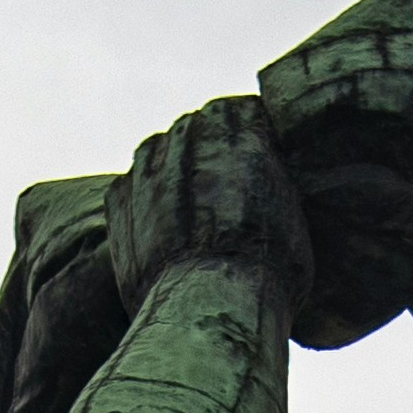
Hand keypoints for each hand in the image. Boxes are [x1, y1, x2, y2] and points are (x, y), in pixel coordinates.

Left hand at [106, 94, 313, 305]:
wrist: (214, 302)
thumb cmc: (269, 267)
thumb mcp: (293, 211)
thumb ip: (272, 178)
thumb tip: (270, 178)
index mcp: (240, 127)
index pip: (237, 110)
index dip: (242, 135)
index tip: (247, 158)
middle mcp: (190, 135)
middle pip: (193, 127)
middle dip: (203, 152)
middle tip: (216, 190)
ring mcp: (149, 165)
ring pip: (155, 150)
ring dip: (168, 171)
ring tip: (184, 209)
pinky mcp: (119, 198)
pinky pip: (128, 186)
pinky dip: (141, 201)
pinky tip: (158, 229)